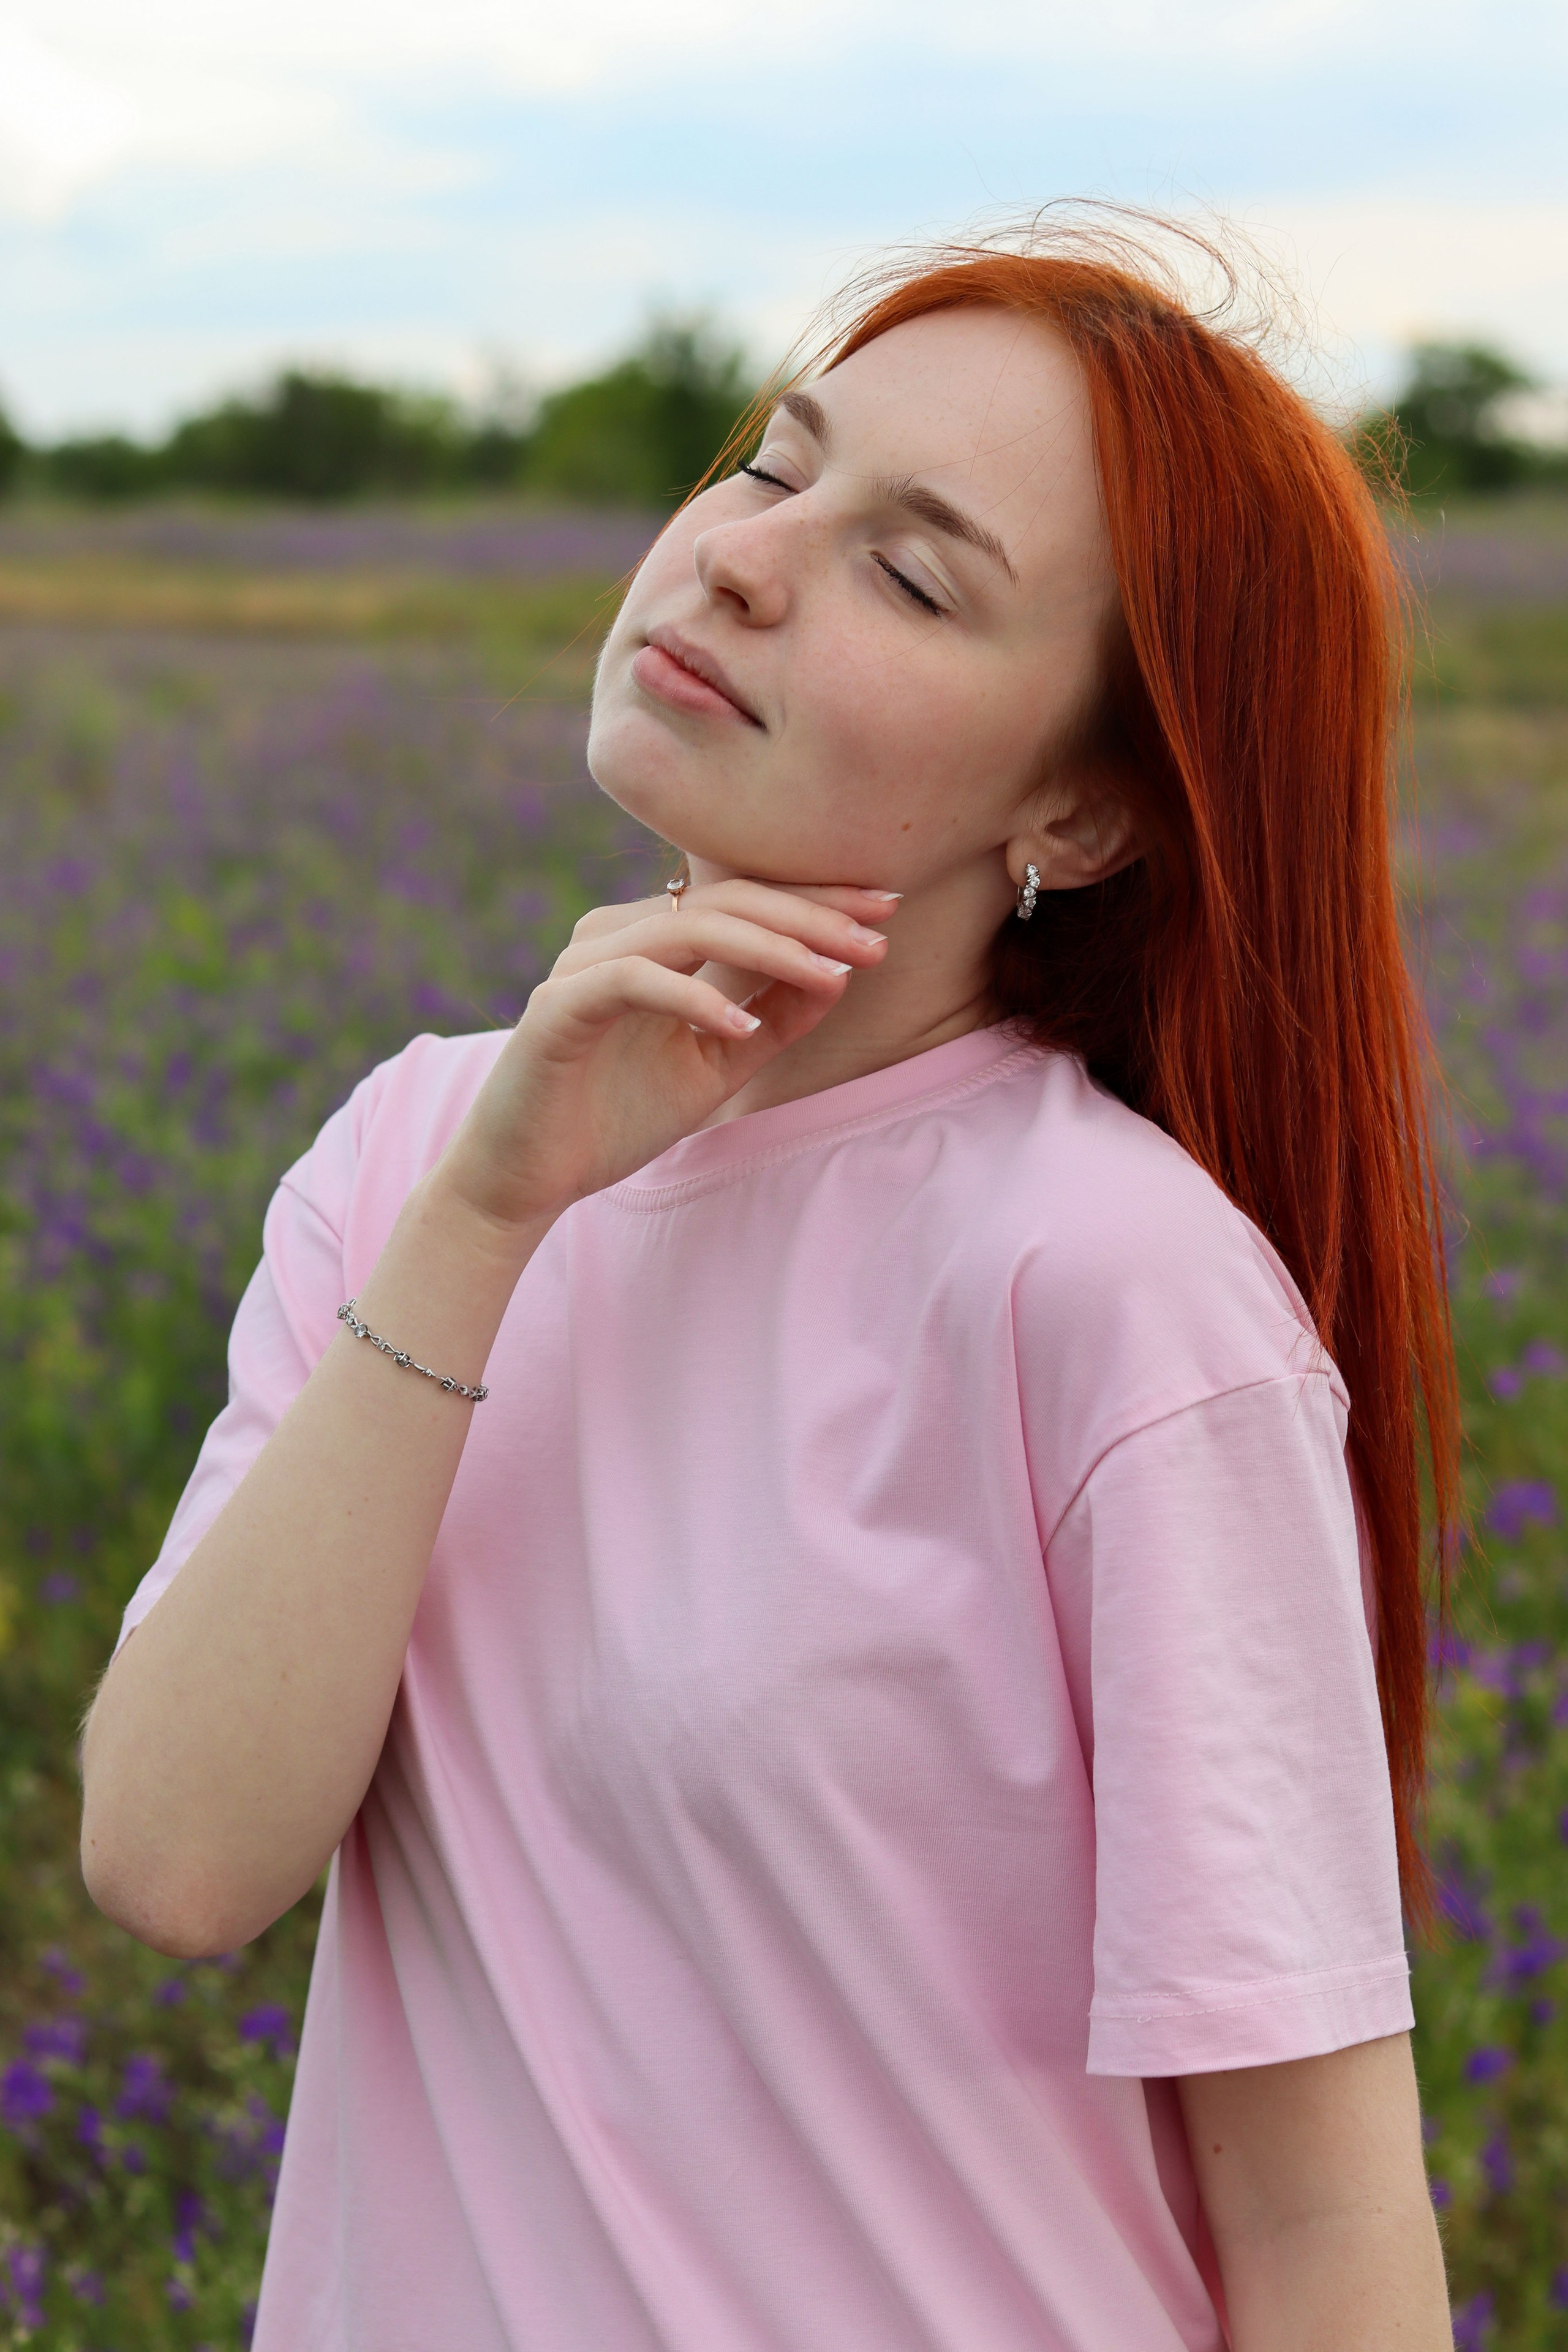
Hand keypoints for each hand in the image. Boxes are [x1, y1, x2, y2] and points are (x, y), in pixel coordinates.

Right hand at [428, 877, 898, 1236]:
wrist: (524, 1178)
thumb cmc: (615, 1118)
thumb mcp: (717, 1068)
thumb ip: (773, 1021)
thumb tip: (843, 973)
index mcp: (654, 940)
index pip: (745, 902)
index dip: (817, 901)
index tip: (887, 909)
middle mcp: (618, 935)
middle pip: (726, 901)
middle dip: (810, 916)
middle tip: (877, 934)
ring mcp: (585, 964)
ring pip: (689, 928)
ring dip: (770, 950)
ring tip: (834, 974)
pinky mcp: (560, 1005)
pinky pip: (636, 981)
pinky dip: (695, 999)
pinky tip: (744, 1025)